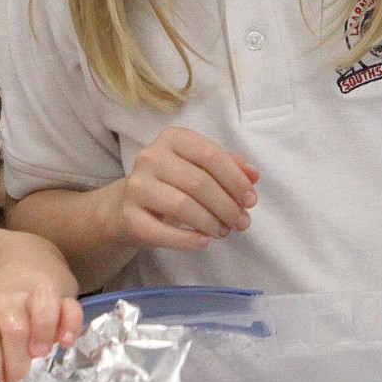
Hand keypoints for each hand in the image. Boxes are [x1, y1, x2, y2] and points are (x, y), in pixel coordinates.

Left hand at [0, 283, 82, 381]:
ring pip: (42, 302)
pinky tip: (67, 344)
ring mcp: (35, 298)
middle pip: (15, 326)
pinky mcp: (61, 301)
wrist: (8, 308)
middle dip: (17, 362)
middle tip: (18, 380)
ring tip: (41, 355)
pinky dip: (71, 324)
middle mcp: (7, 301)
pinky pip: (71, 306)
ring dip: (43, 331)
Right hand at [115, 127, 258, 250]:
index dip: (235, 179)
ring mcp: (137, 186)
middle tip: (241, 222)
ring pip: (181, 205)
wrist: (128, 206)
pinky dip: (186, 240)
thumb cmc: (173, 183)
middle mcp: (151, 157)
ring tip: (224, 232)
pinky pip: (162, 232)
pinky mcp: (128, 216)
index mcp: (172, 138)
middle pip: (199, 182)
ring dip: (210, 222)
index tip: (251, 200)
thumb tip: (253, 175)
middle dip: (227, 206)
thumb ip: (228, 166)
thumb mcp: (199, 167)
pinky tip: (203, 242)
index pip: (211, 154)